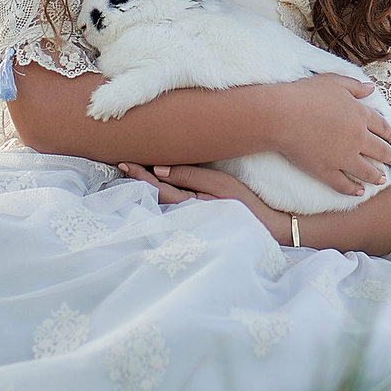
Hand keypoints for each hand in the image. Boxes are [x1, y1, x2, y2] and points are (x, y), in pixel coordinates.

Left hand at [116, 162, 287, 242]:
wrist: (268, 228)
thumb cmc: (246, 204)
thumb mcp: (220, 185)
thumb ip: (190, 176)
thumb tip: (159, 169)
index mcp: (187, 205)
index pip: (156, 188)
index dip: (139, 174)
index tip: (123, 162)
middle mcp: (184, 213)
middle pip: (155, 194)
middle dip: (139, 179)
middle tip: (121, 163)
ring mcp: (191, 216)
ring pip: (163, 199)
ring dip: (148, 185)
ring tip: (133, 170)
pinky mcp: (198, 216)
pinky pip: (174, 202)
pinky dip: (162, 191)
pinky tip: (157, 183)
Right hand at [272, 74, 390, 196]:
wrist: (284, 115)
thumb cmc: (306, 94)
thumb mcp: (334, 81)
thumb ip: (355, 86)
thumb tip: (371, 88)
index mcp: (360, 115)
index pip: (382, 127)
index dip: (389, 134)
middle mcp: (357, 138)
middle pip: (379, 150)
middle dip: (390, 156)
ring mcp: (343, 157)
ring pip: (366, 171)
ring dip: (377, 176)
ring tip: (382, 179)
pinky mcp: (327, 171)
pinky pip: (344, 184)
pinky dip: (353, 189)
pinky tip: (359, 192)